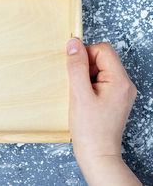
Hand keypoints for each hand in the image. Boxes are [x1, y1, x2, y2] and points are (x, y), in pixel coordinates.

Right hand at [67, 38, 140, 184]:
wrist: (97, 154)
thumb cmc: (90, 129)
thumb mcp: (79, 94)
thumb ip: (76, 66)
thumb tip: (73, 43)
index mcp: (120, 80)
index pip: (103, 50)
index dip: (85, 55)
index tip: (74, 71)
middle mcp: (125, 84)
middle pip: (102, 58)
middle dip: (85, 67)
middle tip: (78, 87)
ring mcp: (121, 92)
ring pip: (99, 69)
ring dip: (85, 77)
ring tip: (81, 96)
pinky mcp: (114, 99)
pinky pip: (100, 81)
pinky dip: (88, 85)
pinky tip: (83, 100)